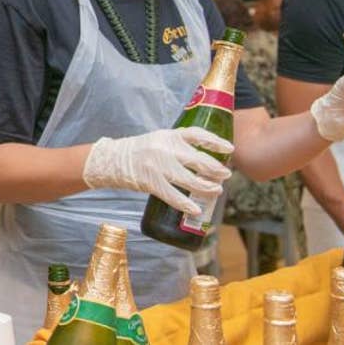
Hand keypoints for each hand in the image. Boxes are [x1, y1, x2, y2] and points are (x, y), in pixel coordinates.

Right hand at [83, 127, 232, 215]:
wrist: (114, 160)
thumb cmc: (141, 150)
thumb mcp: (160, 139)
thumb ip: (180, 145)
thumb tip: (207, 158)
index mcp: (169, 135)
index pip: (197, 135)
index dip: (215, 142)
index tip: (229, 149)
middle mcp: (165, 149)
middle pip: (198, 160)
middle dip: (216, 169)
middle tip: (226, 175)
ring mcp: (158, 166)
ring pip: (189, 180)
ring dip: (206, 187)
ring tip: (216, 190)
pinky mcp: (151, 182)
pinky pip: (173, 195)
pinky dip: (186, 204)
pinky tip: (196, 209)